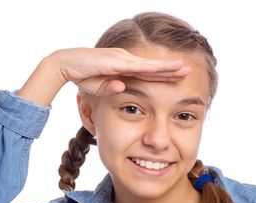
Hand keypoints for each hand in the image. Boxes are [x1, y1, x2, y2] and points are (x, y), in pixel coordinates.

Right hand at [52, 48, 190, 95]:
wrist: (65, 65)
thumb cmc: (81, 76)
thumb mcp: (99, 88)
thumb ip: (111, 89)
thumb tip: (122, 90)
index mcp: (124, 68)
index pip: (148, 74)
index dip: (164, 76)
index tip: (179, 79)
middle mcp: (126, 61)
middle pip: (153, 68)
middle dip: (171, 69)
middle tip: (189, 71)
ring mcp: (121, 60)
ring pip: (148, 65)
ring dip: (166, 67)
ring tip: (183, 68)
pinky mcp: (114, 62)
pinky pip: (134, 67)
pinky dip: (148, 68)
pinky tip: (161, 69)